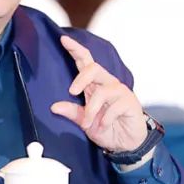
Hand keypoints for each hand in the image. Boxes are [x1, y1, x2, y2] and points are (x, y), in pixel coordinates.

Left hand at [50, 35, 147, 152]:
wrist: (126, 144)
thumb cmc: (106, 129)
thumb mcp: (85, 123)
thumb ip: (73, 113)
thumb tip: (54, 107)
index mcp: (94, 86)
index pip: (85, 62)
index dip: (75, 50)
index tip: (63, 39)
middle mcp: (107, 84)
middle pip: (94, 68)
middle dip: (81, 78)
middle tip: (72, 92)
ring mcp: (119, 92)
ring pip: (102, 91)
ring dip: (92, 110)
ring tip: (89, 124)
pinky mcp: (129, 102)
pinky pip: (114, 107)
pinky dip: (105, 120)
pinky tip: (105, 126)